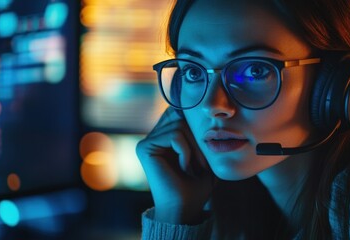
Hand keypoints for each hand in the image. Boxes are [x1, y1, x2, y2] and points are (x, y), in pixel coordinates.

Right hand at [136, 107, 215, 223]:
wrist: (184, 208)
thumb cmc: (196, 186)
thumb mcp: (204, 156)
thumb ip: (201, 133)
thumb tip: (205, 110)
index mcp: (164, 137)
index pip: (182, 113)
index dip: (197, 126)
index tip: (205, 152)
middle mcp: (153, 137)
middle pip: (180, 115)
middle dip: (196, 136)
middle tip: (203, 162)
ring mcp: (147, 141)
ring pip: (179, 125)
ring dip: (194, 147)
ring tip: (195, 167)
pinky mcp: (144, 147)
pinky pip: (174, 135)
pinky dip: (186, 151)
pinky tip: (184, 168)